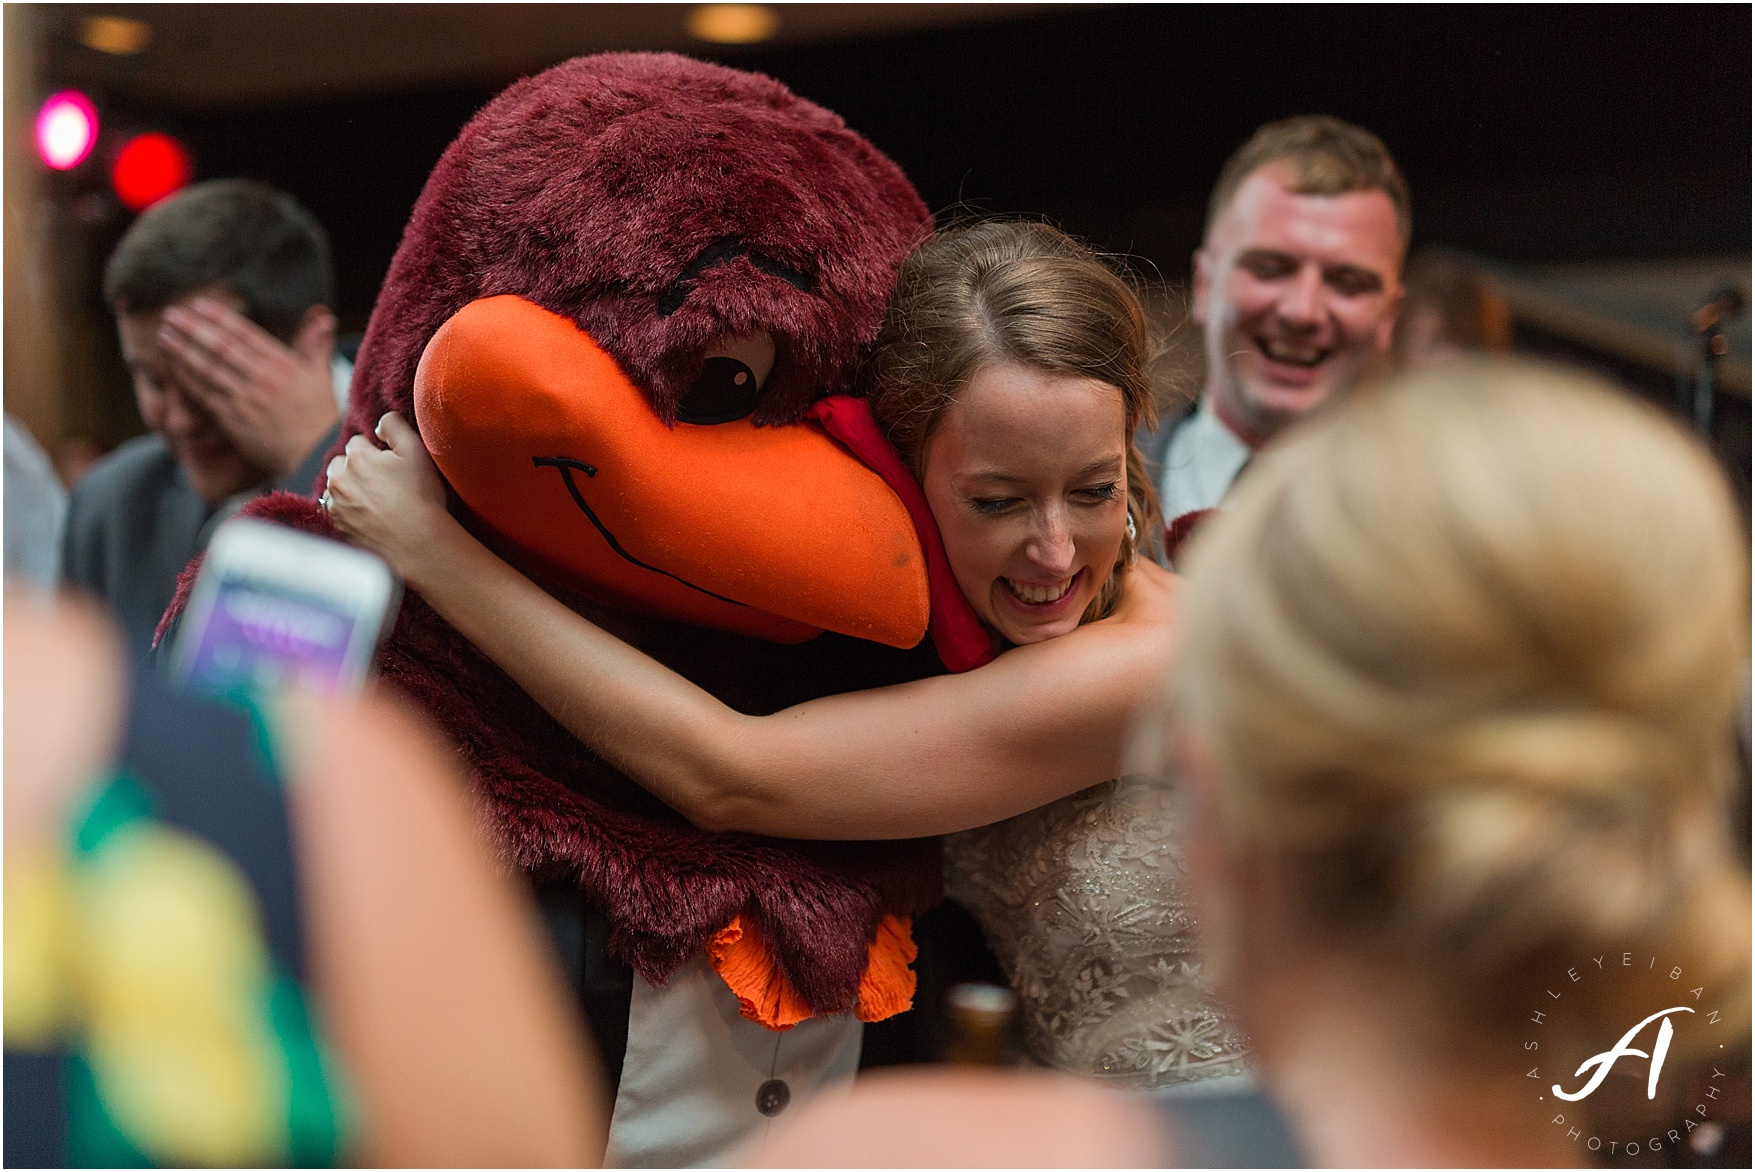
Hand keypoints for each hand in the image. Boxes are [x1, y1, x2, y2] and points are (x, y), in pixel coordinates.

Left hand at [158, 297, 339, 479]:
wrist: (315, 456)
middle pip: (221, 347)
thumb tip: (324, 317)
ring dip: (183, 350)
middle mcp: (263, 378)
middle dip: (193, 329)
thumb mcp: (321, 376)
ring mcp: (247, 399)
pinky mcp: (234, 420)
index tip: (199, 305)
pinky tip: (174, 367)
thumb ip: (316, 345)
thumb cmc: (319, 417)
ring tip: (165, 336)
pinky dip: (188, 379)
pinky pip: (205, 395)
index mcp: (284, 364)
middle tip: (171, 314)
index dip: (220, 318)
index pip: (246, 333)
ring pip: (208, 369)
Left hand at [324, 413, 456, 585]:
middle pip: (342, 464)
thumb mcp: (416, 450)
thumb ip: (394, 425)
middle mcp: (339, 479)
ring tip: (378, 503)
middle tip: (385, 484)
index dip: (377, 452)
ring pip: (337, 488)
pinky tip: (370, 517)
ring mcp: (335, 505)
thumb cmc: (421, 497)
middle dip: (357, 469)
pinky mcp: (337, 527)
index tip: (392, 467)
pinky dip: (348, 511)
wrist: (419, 544)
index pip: (358, 443)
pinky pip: (337, 511)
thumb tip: (380, 422)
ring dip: (351, 490)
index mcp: (356, 457)